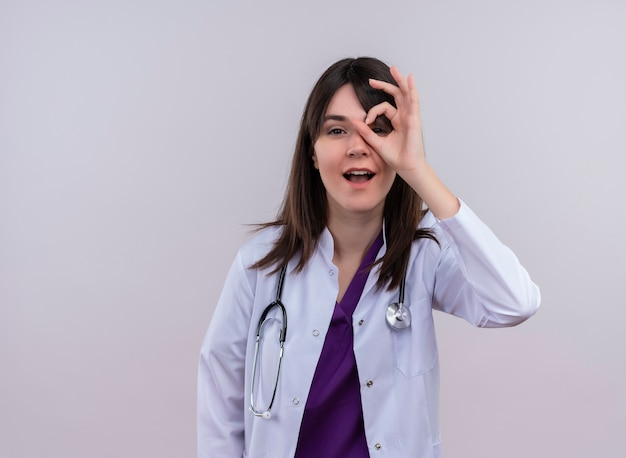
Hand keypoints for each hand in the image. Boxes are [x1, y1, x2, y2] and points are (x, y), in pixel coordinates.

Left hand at [356, 65, 459, 218]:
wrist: (406, 167)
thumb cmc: (396, 157)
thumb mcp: (376, 142)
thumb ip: (366, 131)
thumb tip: (353, 121)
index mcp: (397, 121)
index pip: (383, 107)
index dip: (372, 112)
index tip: (366, 121)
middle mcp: (404, 116)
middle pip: (396, 95)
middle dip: (385, 85)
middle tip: (371, 80)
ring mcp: (410, 116)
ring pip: (406, 94)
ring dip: (400, 81)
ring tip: (394, 69)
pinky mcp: (414, 119)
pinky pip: (414, 101)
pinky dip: (412, 89)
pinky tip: (409, 78)